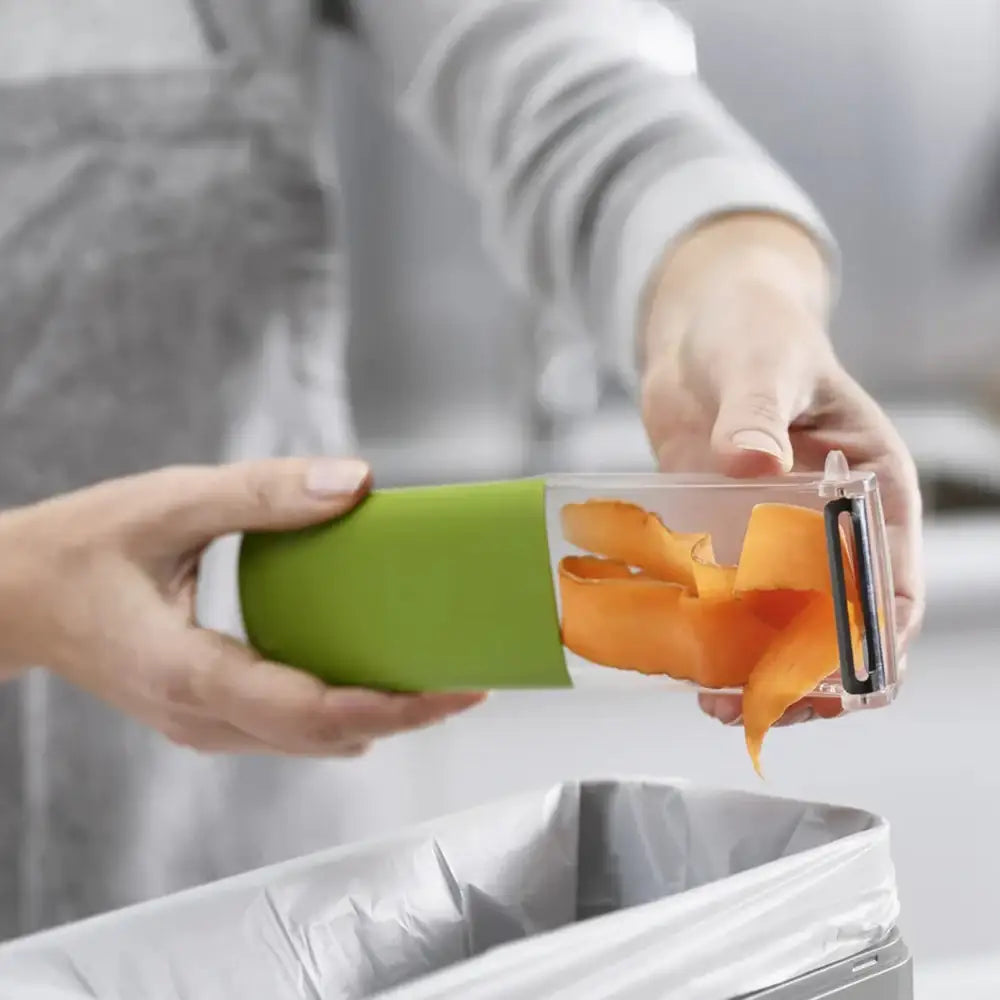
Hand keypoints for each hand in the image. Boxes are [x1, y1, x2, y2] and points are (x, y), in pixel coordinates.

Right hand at [0, 458, 484, 753]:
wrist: (15, 597)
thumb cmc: (81, 549)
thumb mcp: (169, 502)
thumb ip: (264, 494)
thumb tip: (356, 484)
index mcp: (184, 671)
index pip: (306, 712)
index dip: (390, 707)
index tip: (452, 689)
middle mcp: (198, 717)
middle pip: (325, 737)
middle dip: (403, 714)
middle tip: (470, 677)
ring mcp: (203, 727)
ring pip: (311, 743)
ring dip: (378, 715)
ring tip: (435, 673)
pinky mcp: (209, 717)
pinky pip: (291, 729)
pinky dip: (342, 708)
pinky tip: (374, 669)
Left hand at [639, 214, 923, 725]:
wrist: (701, 328)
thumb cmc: (755, 332)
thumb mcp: (764, 364)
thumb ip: (759, 412)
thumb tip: (755, 464)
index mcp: (873, 488)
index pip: (895, 585)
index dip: (876, 642)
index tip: (843, 683)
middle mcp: (829, 526)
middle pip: (839, 624)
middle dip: (810, 674)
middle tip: (765, 703)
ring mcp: (774, 537)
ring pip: (781, 626)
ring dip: (756, 669)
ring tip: (716, 698)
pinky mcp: (724, 537)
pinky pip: (726, 602)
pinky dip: (711, 637)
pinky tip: (684, 663)